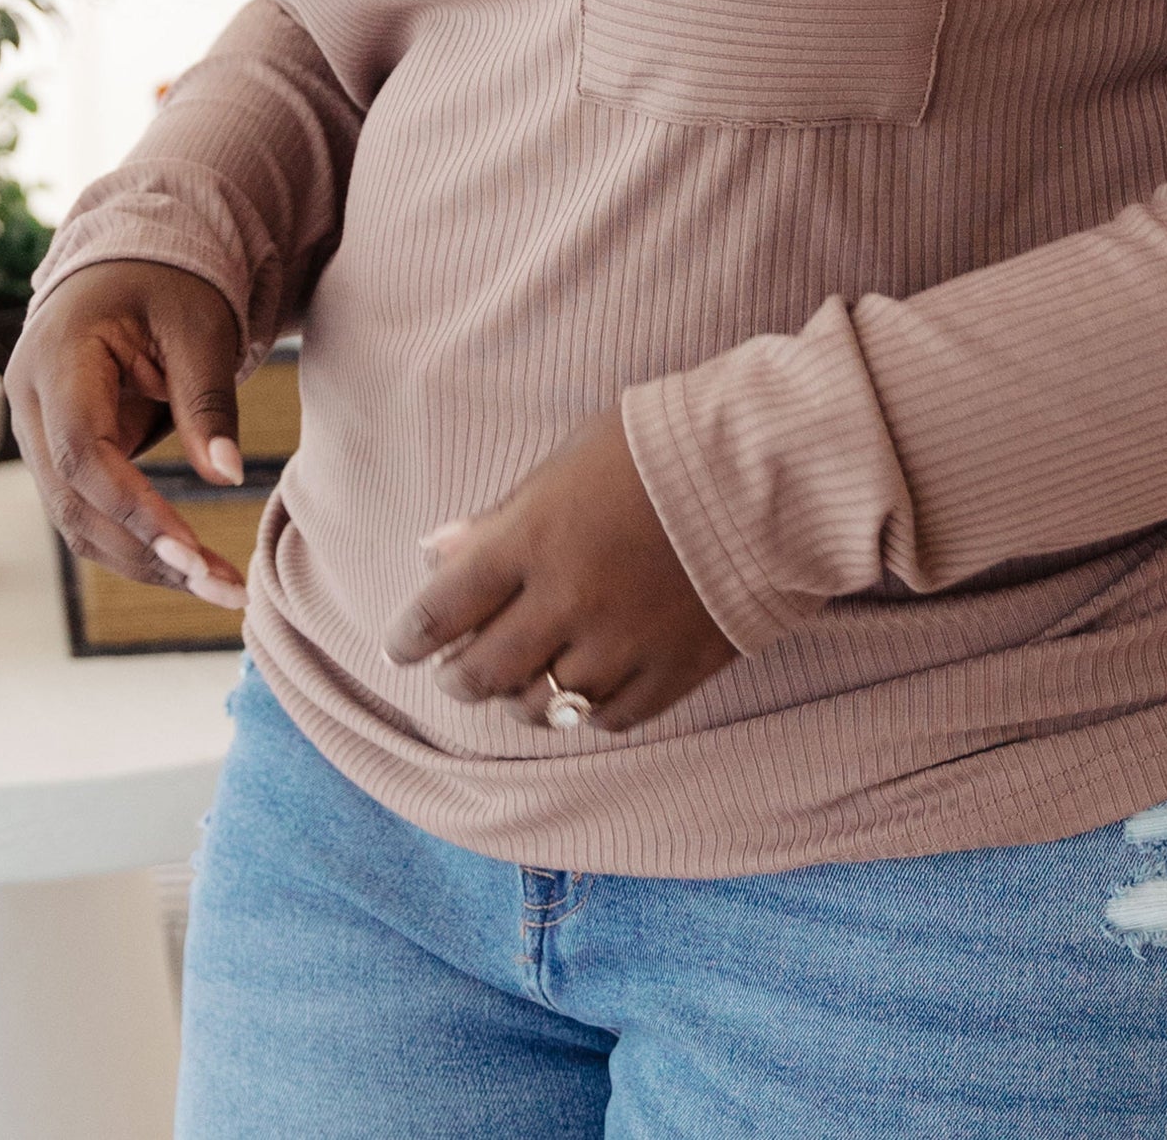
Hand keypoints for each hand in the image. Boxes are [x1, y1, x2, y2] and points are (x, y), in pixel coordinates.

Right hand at [5, 259, 249, 609]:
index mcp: (55, 357)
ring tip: (220, 588)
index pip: (81, 451)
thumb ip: (206, 400)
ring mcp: (37, 432)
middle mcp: (30, 403)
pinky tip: (194, 567)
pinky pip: (89, 511)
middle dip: (146, 552)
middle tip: (222, 587)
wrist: (131, 263)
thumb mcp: (199, 326)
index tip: (191, 549)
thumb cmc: (169, 284)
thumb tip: (227, 476)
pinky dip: (138, 543)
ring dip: (145, 561)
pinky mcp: (60, 455)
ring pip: (77, 520)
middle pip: (73, 501)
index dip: (132, 507)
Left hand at [383, 407, 736, 730]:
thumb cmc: (659, 448)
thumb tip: (435, 552)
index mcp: (533, 538)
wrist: (767, 470)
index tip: (399, 648)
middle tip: (454, 672)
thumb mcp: (569, 461)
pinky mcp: (672, 673)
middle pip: (482, 672)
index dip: (409, 636)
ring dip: (516, 699)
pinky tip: (582, 690)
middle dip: (457, 677)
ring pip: (540, 707)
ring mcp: (621, 645)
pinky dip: (585, 709)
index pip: (442, 608)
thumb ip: (502, 514)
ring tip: (518, 683)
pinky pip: (607, 718)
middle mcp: (567, 601)